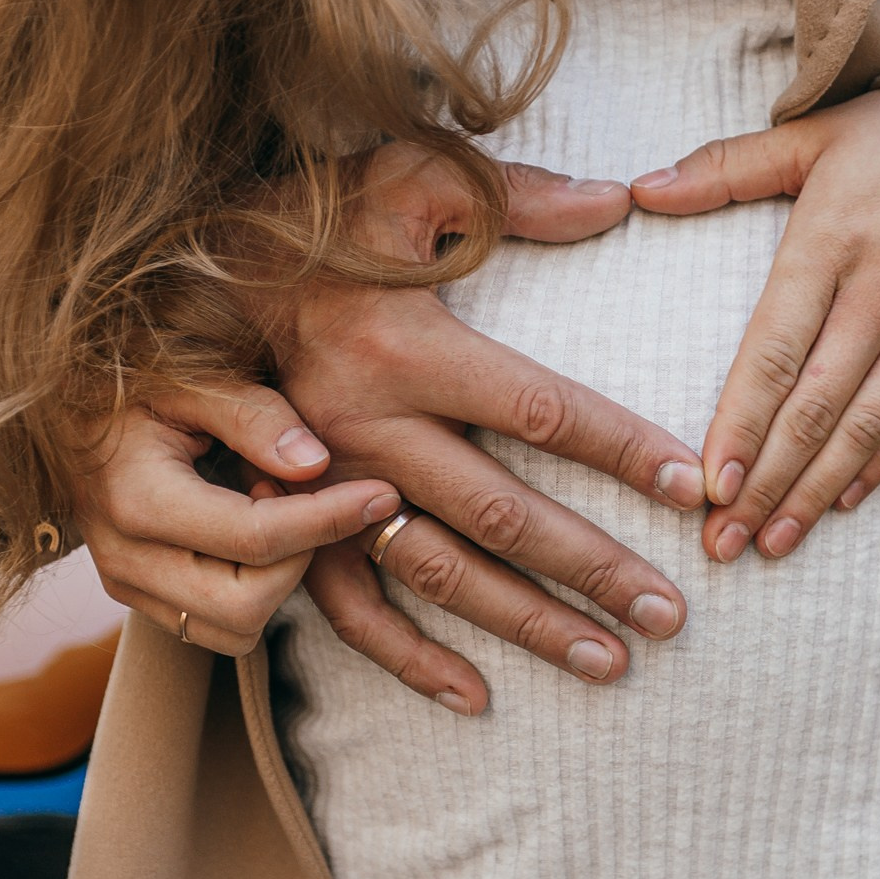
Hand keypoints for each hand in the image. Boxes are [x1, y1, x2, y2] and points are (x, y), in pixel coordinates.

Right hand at [68, 384, 400, 655]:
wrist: (59, 406)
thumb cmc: (130, 379)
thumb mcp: (190, 375)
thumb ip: (252, 414)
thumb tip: (315, 464)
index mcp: (135, 500)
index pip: (255, 539)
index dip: (328, 519)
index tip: (380, 492)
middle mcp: (123, 558)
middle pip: (246, 606)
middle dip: (301, 560)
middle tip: (307, 496)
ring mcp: (126, 585)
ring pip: (234, 632)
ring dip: (277, 584)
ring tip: (273, 511)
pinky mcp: (137, 596)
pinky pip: (213, 628)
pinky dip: (252, 593)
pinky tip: (252, 535)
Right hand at [271, 147, 704, 715]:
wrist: (187, 271)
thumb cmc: (316, 223)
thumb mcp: (405, 180)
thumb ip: (513, 196)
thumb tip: (615, 200)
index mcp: (405, 347)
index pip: (540, 410)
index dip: (623, 451)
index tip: (692, 488)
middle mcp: (366, 428)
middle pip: (504, 514)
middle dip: (594, 568)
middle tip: (672, 614)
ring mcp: (326, 488)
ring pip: (441, 573)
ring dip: (526, 623)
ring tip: (609, 661)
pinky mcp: (292, 522)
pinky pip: (351, 610)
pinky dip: (410, 659)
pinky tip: (477, 697)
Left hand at [631, 89, 879, 562]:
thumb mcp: (816, 133)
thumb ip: (726, 167)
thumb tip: (640, 190)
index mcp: (830, 243)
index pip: (774, 353)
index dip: (740, 425)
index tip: (706, 484)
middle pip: (814, 409)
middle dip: (764, 484)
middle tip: (721, 545)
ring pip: (864, 428)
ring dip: (813, 494)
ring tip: (771, 544)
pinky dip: (877, 466)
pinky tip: (838, 504)